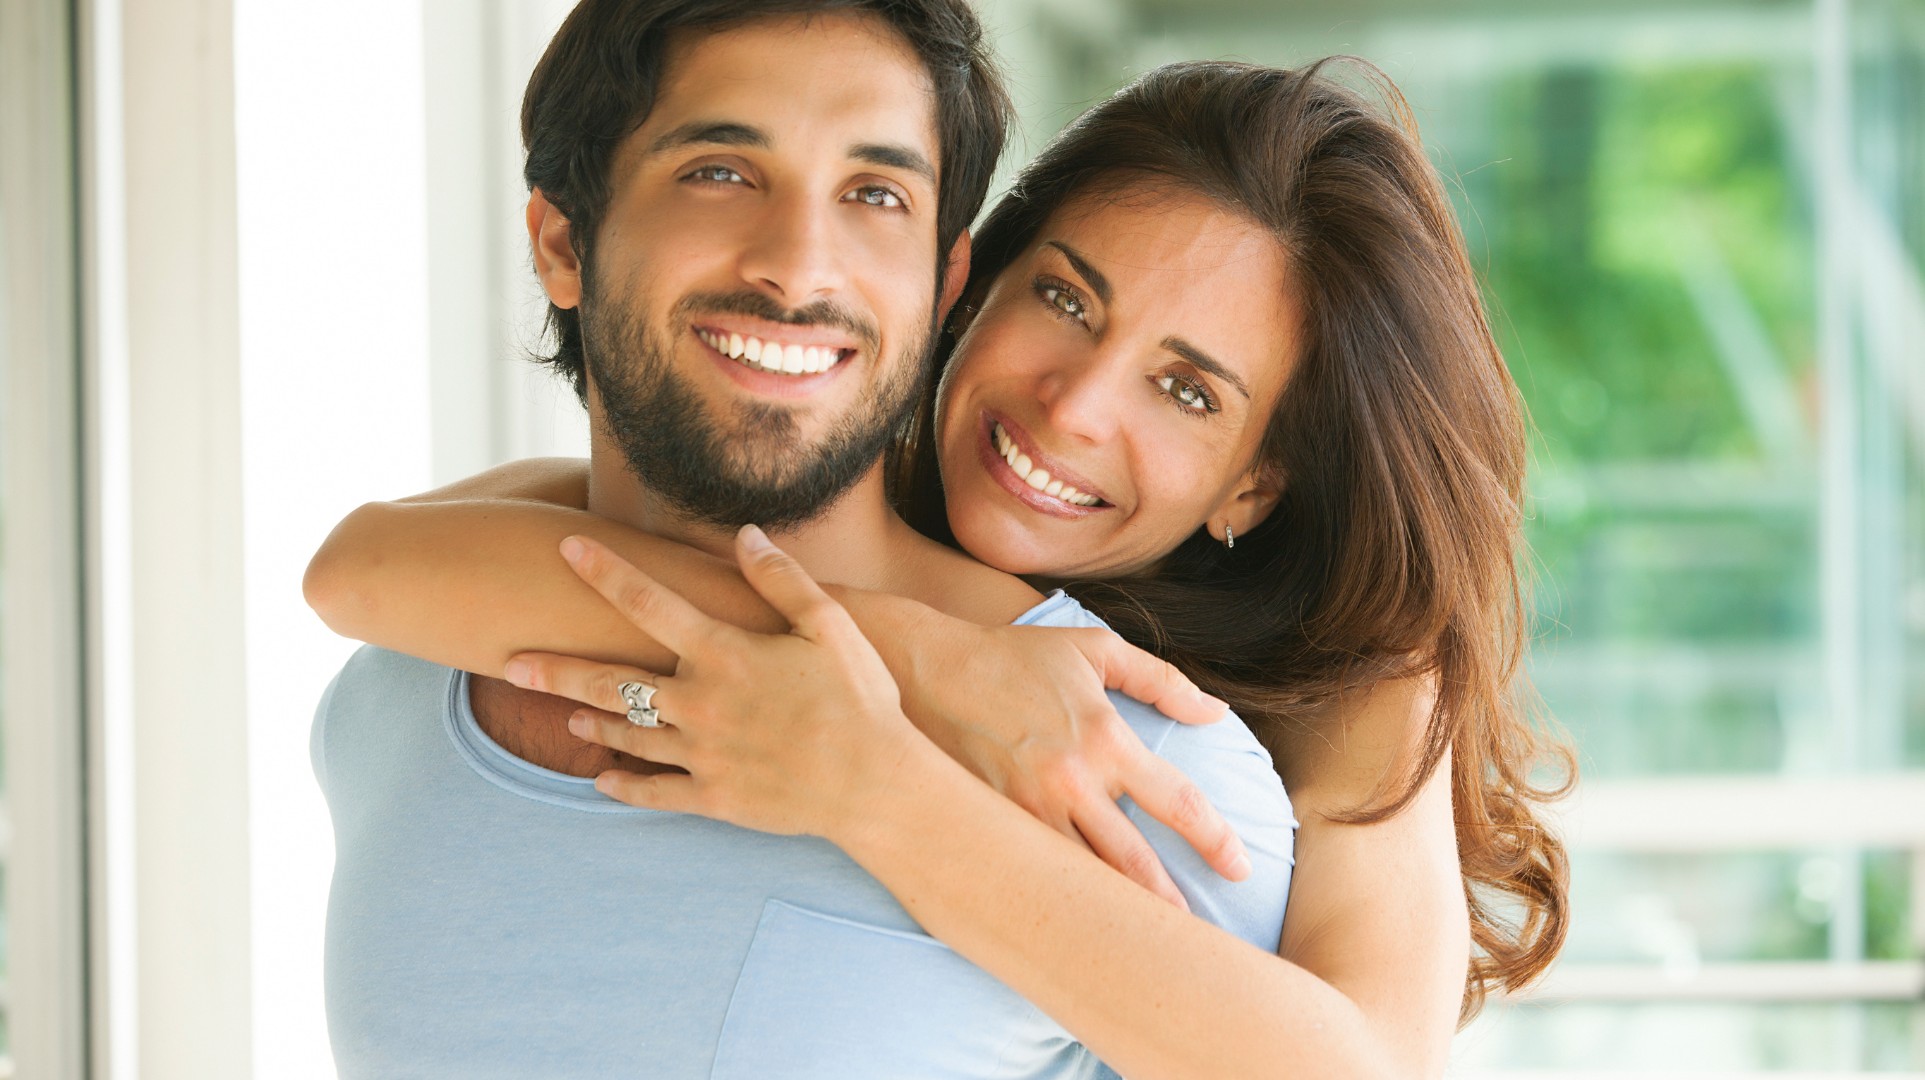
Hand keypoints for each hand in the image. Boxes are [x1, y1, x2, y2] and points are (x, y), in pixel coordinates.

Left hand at [504, 529, 928, 841]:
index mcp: (725, 655)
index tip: (565, 547)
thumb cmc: (861, 699)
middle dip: (556, 670)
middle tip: (509, 663)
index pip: (649, 603)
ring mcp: (702, 755)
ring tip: (562, 712)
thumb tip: (744, 535)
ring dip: (590, 721)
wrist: (876, 785)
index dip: (605, 572)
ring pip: (627, 735)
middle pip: (612, 681)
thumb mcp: (831, 626)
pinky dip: (622, 785)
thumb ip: (782, 579)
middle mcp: (701, 704)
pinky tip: (599, 779)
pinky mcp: (713, 798)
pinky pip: (653, 793)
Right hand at [890, 613, 1250, 902]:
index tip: (1239, 866)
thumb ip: (1161, 680)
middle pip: (1135, 863)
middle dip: (1170, 903)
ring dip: (1115, 914)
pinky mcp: (989, 825)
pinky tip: (1075, 921)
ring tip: (1143, 942)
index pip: (1177, 802)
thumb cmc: (1013, 656)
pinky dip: (1058, 900)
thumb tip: (1215, 713)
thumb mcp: (1094, 649)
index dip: (1215, 840)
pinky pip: (1033, 874)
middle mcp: (1070, 782)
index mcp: (1105, 738)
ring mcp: (1026, 810)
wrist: (924, 669)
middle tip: (1196, 934)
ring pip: (1082, 880)